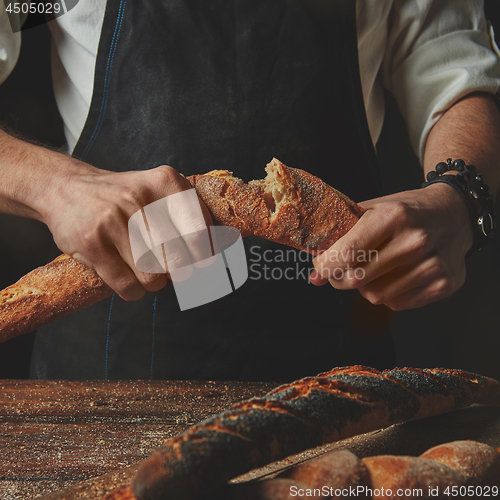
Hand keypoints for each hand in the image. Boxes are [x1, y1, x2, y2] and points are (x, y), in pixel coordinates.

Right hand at [39, 163, 212, 300]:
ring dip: (155, 283)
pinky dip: (134, 291)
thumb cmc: (125, 197)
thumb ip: (191, 215)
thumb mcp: (159, 191)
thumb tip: (225, 247)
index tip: (205, 265)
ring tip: (148, 270)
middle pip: (179, 261)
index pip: (200, 232)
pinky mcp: (91, 243)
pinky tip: (130, 279)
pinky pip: (127, 286)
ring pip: (154, 277)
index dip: (206, 257)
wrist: (67, 188)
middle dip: (181, 274)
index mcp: (166, 182)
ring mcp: (113, 220)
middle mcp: (140, 198)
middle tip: (176, 271)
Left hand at [309, 183, 473, 309]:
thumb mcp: (373, 210)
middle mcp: (414, 241)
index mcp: (393, 216)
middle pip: (357, 279)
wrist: (455, 214)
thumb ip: (341, 237)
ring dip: (365, 287)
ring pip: (375, 295)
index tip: (321, 266)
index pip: (347, 252)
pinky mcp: (442, 284)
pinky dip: (388, 294)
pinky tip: (396, 276)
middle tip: (341, 270)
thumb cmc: (408, 212)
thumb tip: (315, 275)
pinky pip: (397, 303)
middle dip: (340, 278)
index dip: (326, 265)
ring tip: (375, 268)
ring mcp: (431, 265)